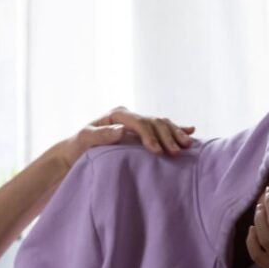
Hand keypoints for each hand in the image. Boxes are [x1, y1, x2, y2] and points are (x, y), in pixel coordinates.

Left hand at [56, 107, 195, 167]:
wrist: (78, 151)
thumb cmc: (79, 146)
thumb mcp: (85, 139)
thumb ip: (101, 135)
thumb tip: (121, 130)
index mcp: (117, 115)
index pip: (139, 122)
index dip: (150, 135)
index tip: (157, 151)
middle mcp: (129, 116)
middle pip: (154, 122)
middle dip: (166, 136)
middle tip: (176, 152)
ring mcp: (137, 122)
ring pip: (161, 124)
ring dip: (175, 134)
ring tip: (186, 145)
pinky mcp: (142, 131)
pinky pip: (162, 129)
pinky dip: (176, 129)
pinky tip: (190, 131)